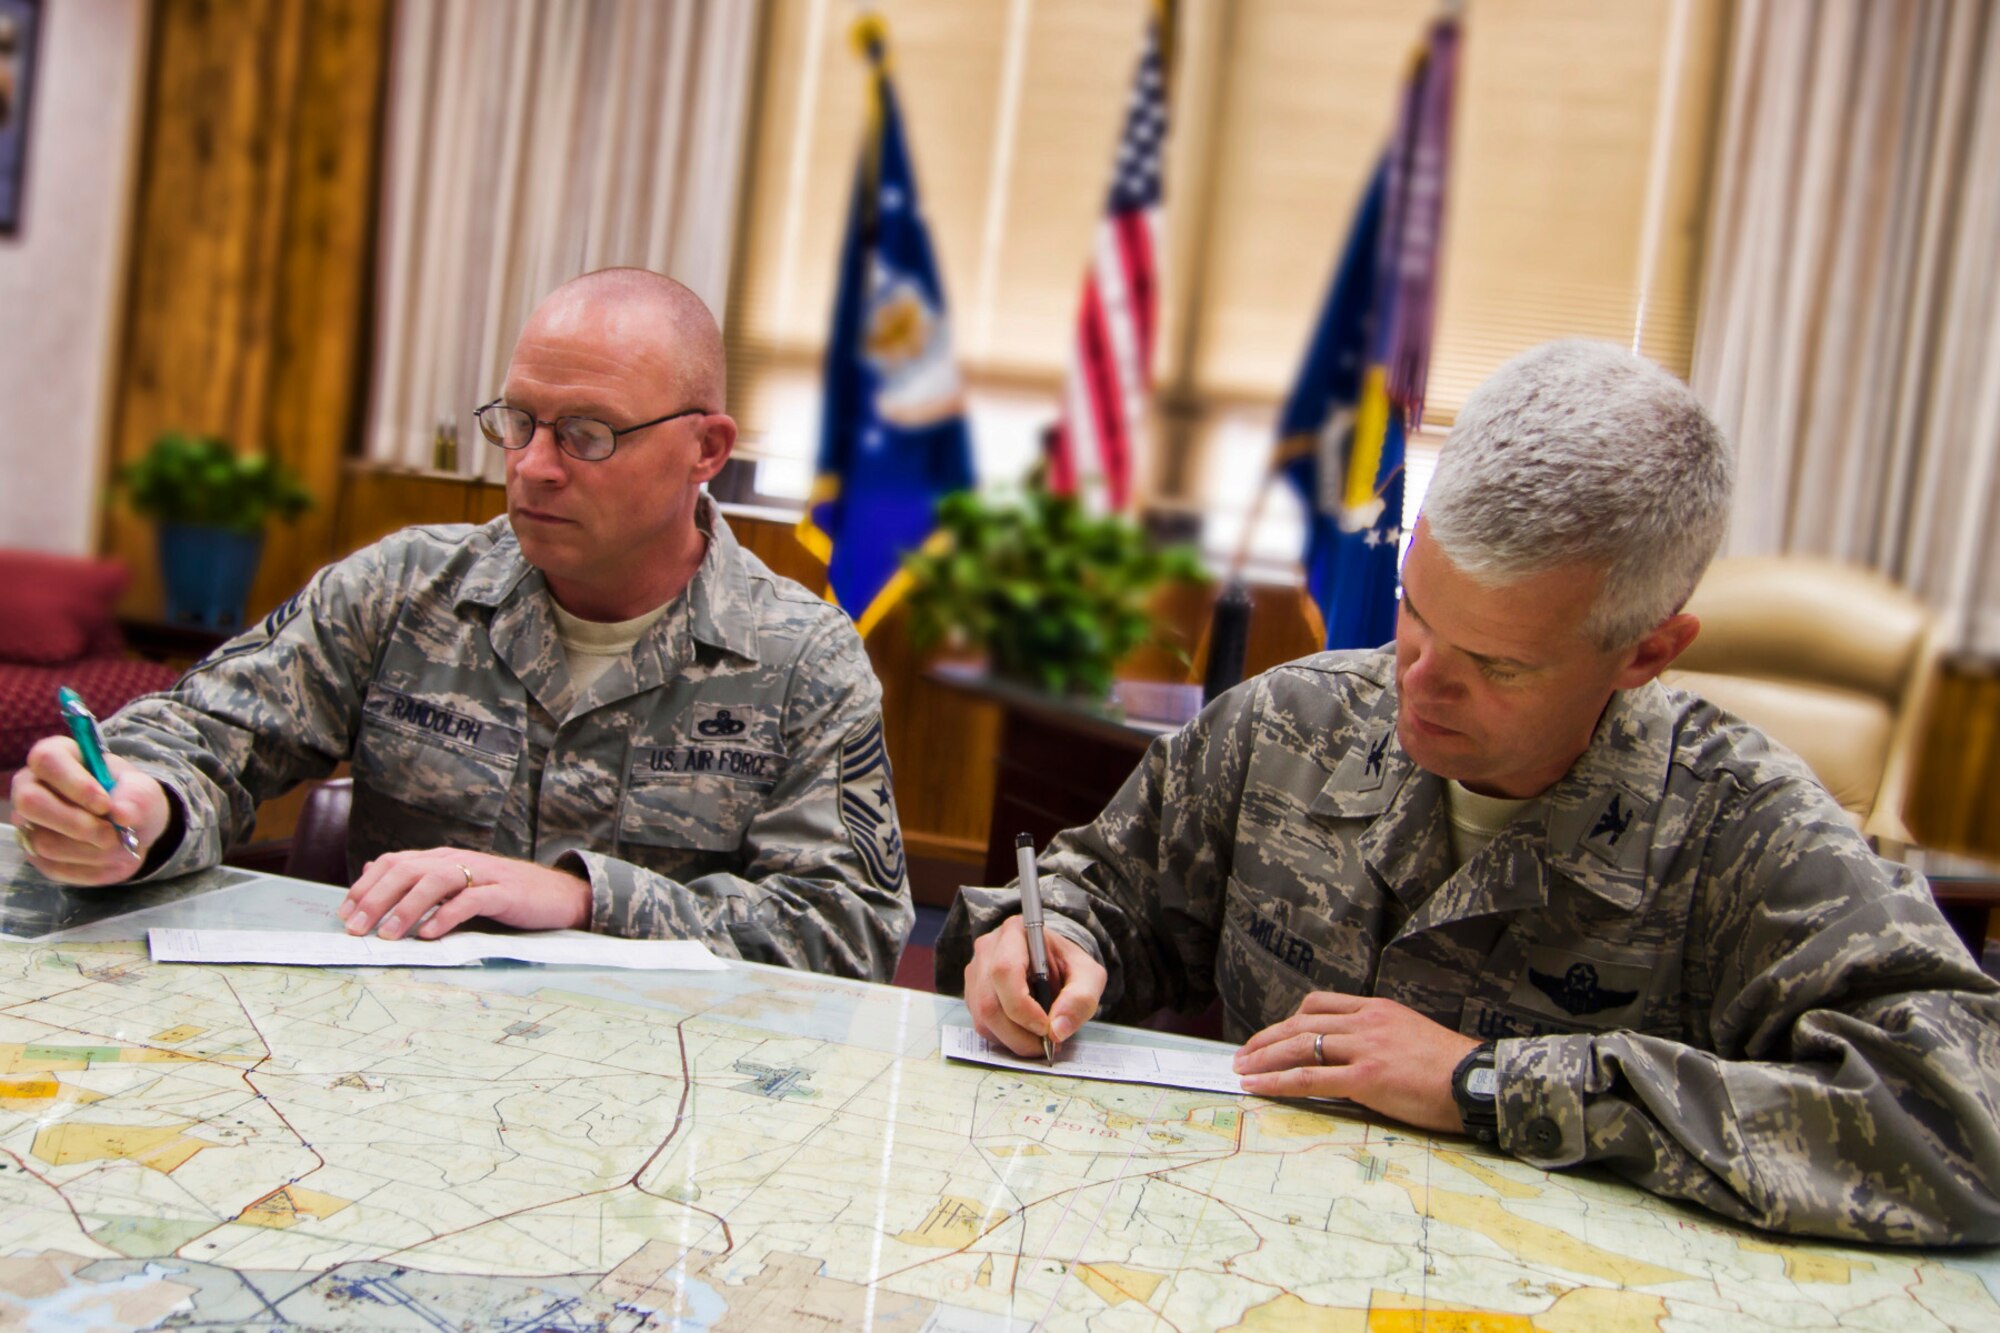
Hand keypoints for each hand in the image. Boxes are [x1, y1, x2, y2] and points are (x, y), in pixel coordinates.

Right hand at [9, 737, 170, 884]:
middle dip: (77, 824)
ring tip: (121, 846)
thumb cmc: (131, 798)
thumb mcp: (144, 792)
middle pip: (30, 803)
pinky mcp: (35, 854)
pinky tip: (112, 860)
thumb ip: (137, 798)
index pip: (47, 760)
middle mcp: (31, 786)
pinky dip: (93, 869)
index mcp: (57, 756)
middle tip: (112, 833)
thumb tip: (122, 814)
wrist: (133, 829)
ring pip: (44, 842)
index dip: (76, 784)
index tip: (106, 805)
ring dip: (92, 851)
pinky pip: (56, 867)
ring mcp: (28, 822)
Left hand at [340, 848, 591, 939]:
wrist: (560, 895)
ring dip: (407, 908)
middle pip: (408, 870)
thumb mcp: (457, 884)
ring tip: (388, 935)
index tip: (344, 913)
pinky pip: (472, 900)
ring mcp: (483, 875)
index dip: (366, 886)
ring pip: (436, 881)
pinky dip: (448, 916)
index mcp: (443, 858)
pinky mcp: (505, 893)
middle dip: (377, 898)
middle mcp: (458, 860)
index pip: (394, 862)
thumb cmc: (504, 895)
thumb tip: (373, 870)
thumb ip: (418, 878)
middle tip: (356, 928)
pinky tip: (431, 934)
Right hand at [962, 914, 1106, 1057]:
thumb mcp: (1089, 976)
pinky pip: (982, 1024)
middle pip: (989, 1001)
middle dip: (1018, 1033)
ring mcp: (975, 972)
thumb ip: (1080, 999)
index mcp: (1015, 933)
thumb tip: (1057, 1030)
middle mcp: (988, 949)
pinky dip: (1005, 1037)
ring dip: (1012, 1039)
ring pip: (982, 1018)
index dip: (1022, 1006)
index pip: (1005, 971)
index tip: (1046, 1027)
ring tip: (1039, 1040)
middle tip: (1045, 1044)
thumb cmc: (1069, 965)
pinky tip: (1025, 1032)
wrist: (1055, 963)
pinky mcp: (972, 993)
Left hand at [1232, 991, 1479, 1133]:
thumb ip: (1378, 1037)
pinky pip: (1309, 1078)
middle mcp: (1365, 1022)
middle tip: (1243, 1053)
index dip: (1288, 1020)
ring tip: (1242, 1069)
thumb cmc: (1450, 1067)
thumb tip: (1352, 1055)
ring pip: (1299, 1047)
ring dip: (1263, 1058)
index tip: (1272, 1035)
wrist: (1476, 1081)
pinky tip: (1258, 1087)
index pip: (1319, 1004)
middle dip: (1266, 1038)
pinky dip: (1277, 1082)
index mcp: (1376, 1008)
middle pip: (1301, 1023)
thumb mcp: (1410, 1034)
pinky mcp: (1365, 1077)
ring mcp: (1363, 1047)